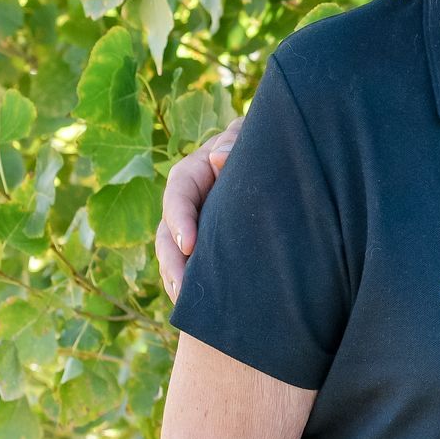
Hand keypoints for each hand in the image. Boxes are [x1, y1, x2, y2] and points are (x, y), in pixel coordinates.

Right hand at [155, 118, 241, 301]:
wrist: (271, 156)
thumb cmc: (258, 142)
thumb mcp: (246, 135)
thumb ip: (234, 140)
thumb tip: (218, 158)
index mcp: (192, 173)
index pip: (178, 195)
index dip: (179, 220)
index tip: (189, 244)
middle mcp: (187, 201)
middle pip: (168, 233)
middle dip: (173, 261)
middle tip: (182, 287)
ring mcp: (193, 223)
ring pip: (174, 252)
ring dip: (177, 277)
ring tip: (186, 302)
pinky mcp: (204, 241)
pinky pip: (191, 263)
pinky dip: (190, 281)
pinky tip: (196, 303)